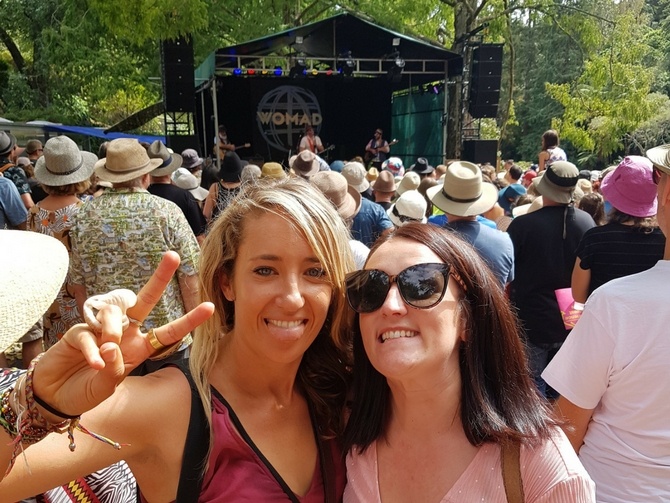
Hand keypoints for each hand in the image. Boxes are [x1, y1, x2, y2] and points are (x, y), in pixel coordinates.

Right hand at [30, 251, 213, 421]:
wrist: (55, 396)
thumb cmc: (86, 390)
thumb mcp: (107, 388)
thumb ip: (114, 370)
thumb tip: (112, 347)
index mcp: (138, 347)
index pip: (168, 332)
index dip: (188, 321)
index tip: (210, 307)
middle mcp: (124, 334)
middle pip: (144, 300)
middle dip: (159, 278)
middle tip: (173, 256)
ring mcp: (100, 330)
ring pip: (115, 315)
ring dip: (113, 334)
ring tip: (105, 354)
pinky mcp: (77, 331)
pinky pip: (89, 333)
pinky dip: (93, 349)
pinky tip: (94, 363)